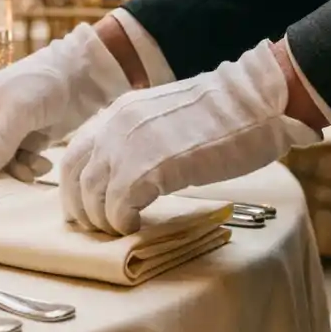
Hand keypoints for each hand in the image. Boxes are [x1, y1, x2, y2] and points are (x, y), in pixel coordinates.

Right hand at [0, 23, 130, 180]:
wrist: (84, 73)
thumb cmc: (43, 82)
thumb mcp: (17, 111)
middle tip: (2, 190)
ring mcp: (13, 130)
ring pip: (3, 163)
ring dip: (14, 172)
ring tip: (30, 174)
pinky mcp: (34, 138)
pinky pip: (24, 161)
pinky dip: (31, 167)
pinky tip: (44, 165)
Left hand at [60, 40, 320, 234]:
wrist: (256, 101)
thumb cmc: (224, 115)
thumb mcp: (164, 120)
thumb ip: (138, 139)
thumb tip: (126, 174)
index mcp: (117, 112)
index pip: (73, 154)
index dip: (74, 188)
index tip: (87, 209)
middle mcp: (114, 125)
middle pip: (74, 177)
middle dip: (82, 209)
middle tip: (100, 229)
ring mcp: (128, 145)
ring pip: (92, 196)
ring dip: (104, 221)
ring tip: (124, 230)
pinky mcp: (150, 168)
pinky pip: (119, 208)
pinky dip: (124, 223)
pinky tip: (139, 226)